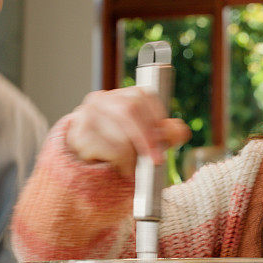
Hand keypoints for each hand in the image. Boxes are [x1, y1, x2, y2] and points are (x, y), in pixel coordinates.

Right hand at [66, 87, 189, 176]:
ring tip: (133, 166)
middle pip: (130, 110)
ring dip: (132, 155)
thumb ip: (165, 134)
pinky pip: (109, 149)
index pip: (143, 96)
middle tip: (157, 159)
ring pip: (120, 132)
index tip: (166, 138)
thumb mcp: (145, 140)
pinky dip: (120, 162)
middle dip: (148, 137)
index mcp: (120, 96)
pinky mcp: (79, 135)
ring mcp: (87, 115)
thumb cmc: (117, 148)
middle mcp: (101, 100)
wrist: (83, 166)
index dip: (157, 117)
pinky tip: (117, 167)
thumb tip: (182, 131)